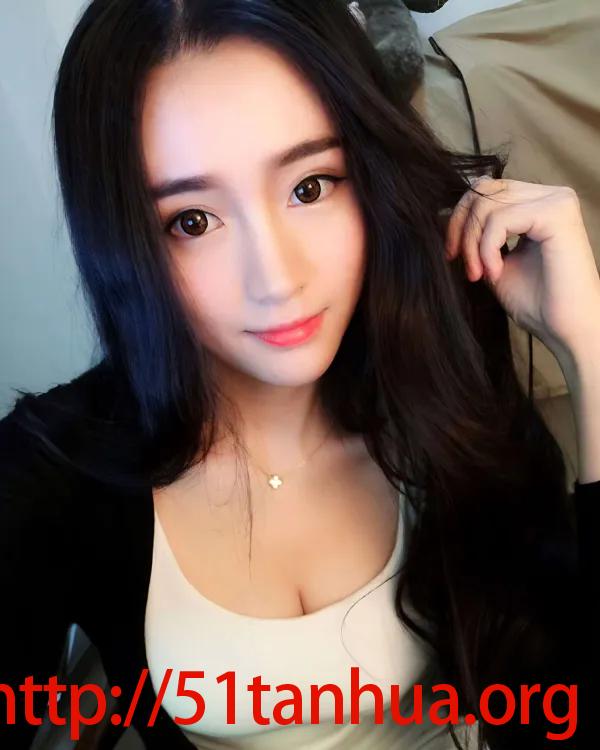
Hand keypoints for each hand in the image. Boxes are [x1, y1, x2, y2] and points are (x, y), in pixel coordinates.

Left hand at [444, 176, 599, 363]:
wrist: (566, 330)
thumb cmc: (536, 303)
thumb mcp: (494, 261)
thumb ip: (477, 237)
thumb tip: (443, 214)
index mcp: (538, 203)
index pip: (486, 189)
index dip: (460, 218)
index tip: (451, 254)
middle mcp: (551, 196)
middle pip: (483, 190)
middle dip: (462, 229)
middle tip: (460, 264)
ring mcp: (556, 202)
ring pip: (488, 205)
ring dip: (473, 244)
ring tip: (478, 274)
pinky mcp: (556, 214)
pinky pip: (500, 220)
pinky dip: (487, 249)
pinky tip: (494, 273)